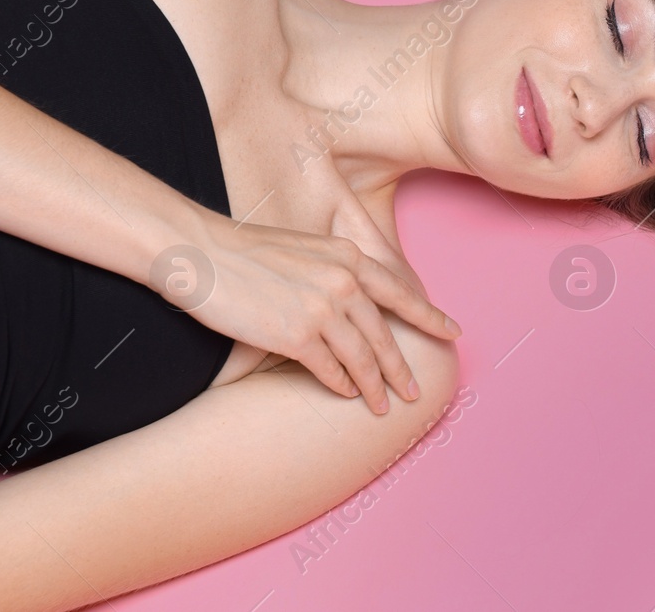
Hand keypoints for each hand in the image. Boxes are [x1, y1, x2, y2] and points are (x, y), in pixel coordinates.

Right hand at [154, 211, 461, 414]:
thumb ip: (337, 270)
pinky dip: (341, 384)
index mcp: (349, 256)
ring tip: (384, 405)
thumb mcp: (307, 249)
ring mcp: (323, 308)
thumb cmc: (246, 251)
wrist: (201, 253)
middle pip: (384, 333)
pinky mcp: (297, 335)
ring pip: (363, 357)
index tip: (453, 332)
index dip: (429, 316)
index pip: (401, 292)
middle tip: (415, 391)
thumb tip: (356, 299)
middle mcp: (344, 281)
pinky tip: (346, 394)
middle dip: (401, 366)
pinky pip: (330, 369)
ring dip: (375, 385)